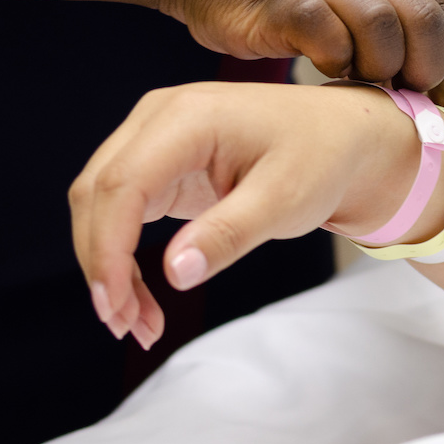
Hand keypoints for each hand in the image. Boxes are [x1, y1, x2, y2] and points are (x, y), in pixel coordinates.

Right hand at [68, 82, 423, 348]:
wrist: (343, 137)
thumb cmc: (321, 157)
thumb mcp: (285, 200)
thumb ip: (229, 233)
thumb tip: (174, 273)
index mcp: (188, 117)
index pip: (123, 184)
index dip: (106, 248)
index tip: (113, 306)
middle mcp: (160, 118)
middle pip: (99, 193)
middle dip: (101, 263)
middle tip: (125, 326)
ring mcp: (156, 136)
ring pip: (103, 202)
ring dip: (108, 264)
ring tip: (136, 323)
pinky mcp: (161, 160)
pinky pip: (123, 208)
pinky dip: (123, 254)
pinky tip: (142, 298)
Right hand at [156, 0, 443, 106]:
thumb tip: (413, 55)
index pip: (438, 5)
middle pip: (424, 18)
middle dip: (429, 68)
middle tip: (417, 99)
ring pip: (383, 27)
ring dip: (382, 67)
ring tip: (365, 84)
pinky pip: (328, 35)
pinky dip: (335, 61)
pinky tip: (324, 71)